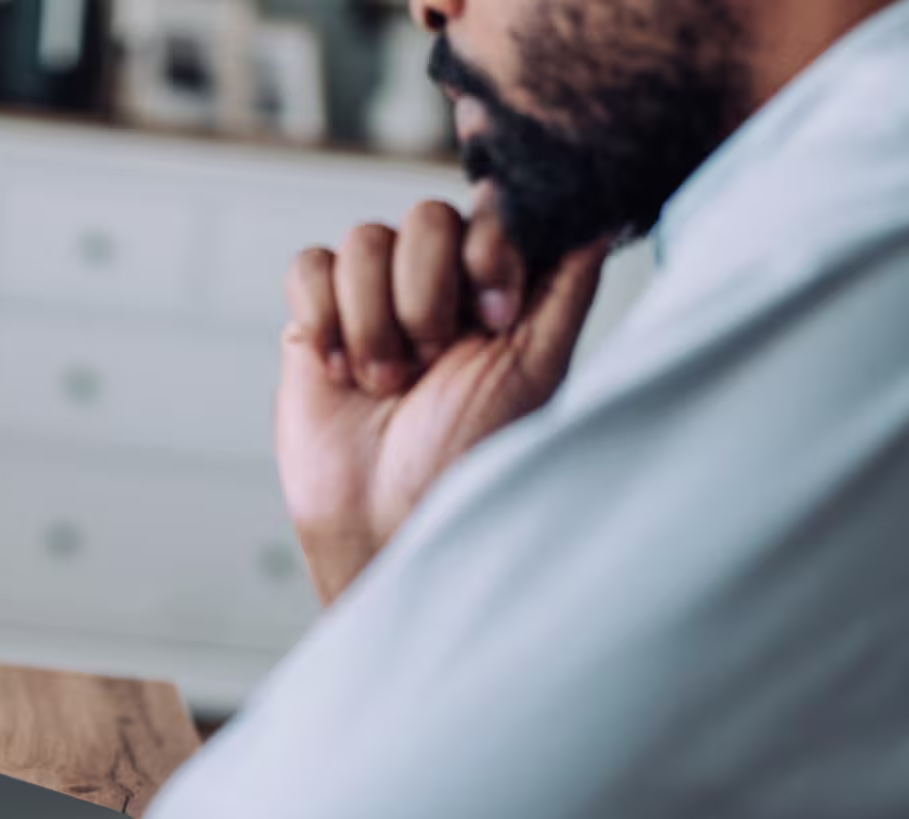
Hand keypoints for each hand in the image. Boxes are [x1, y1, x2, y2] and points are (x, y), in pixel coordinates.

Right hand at [275, 183, 608, 604]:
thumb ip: (565, 285)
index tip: (493, 319)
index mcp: (495, 290)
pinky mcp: (315, 322)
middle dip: (426, 293)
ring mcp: (372, 301)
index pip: (490, 211)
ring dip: (375, 318)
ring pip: (364, 240)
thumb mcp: (535, 367)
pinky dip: (323, 313)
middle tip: (430, 362)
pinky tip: (338, 368)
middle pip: (425, 217)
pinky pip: (310, 267)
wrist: (386, 518)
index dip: (488, 250)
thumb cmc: (468, 455)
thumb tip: (598, 213)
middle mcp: (435, 286)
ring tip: (384, 383)